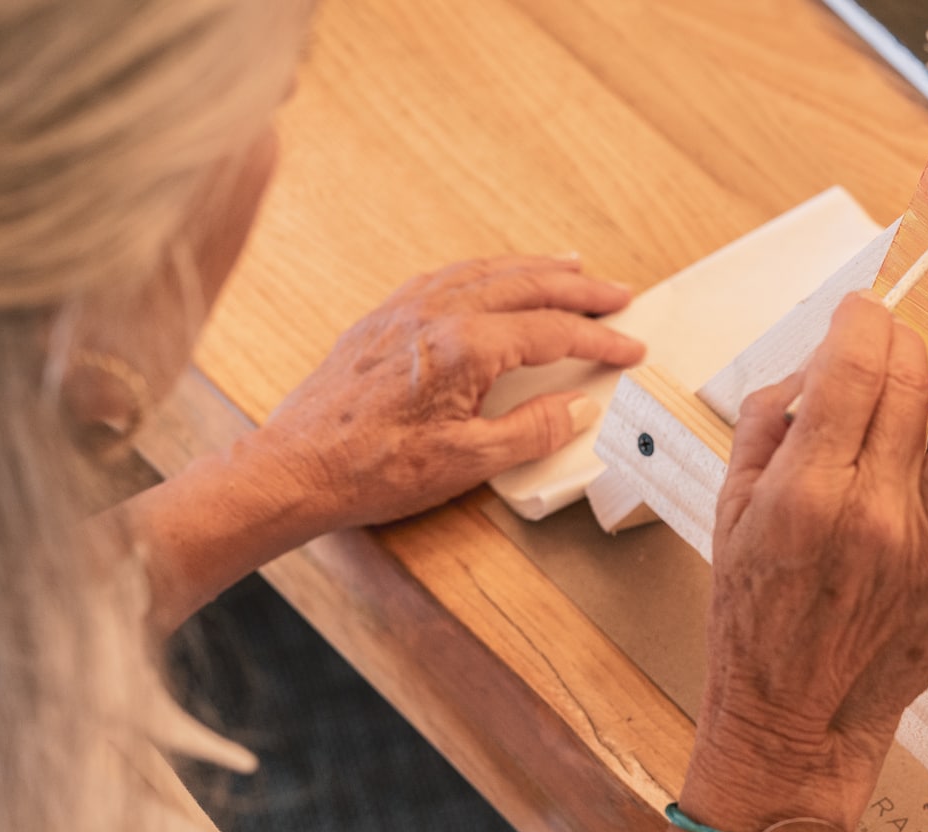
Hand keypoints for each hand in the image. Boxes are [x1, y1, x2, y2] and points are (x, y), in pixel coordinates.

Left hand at [258, 255, 646, 529]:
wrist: (297, 467)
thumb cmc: (372, 469)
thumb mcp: (467, 461)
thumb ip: (531, 431)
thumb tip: (576, 407)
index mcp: (464, 346)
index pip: (551, 332)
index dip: (598, 340)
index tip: (630, 348)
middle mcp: (436, 313)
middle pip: (527, 286)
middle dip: (579, 288)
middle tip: (618, 294)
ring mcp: (406, 309)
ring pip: (486, 271)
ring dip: (534, 268)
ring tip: (569, 266)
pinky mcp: (383, 318)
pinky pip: (446, 276)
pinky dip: (485, 270)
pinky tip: (494, 276)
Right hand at [688, 293, 927, 823]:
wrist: (798, 718)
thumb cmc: (761, 624)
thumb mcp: (728, 516)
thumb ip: (764, 430)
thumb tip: (811, 369)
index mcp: (806, 493)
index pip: (852, 364)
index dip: (860, 320)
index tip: (859, 317)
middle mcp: (876, 511)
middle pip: (908, 380)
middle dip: (902, 340)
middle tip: (894, 343)